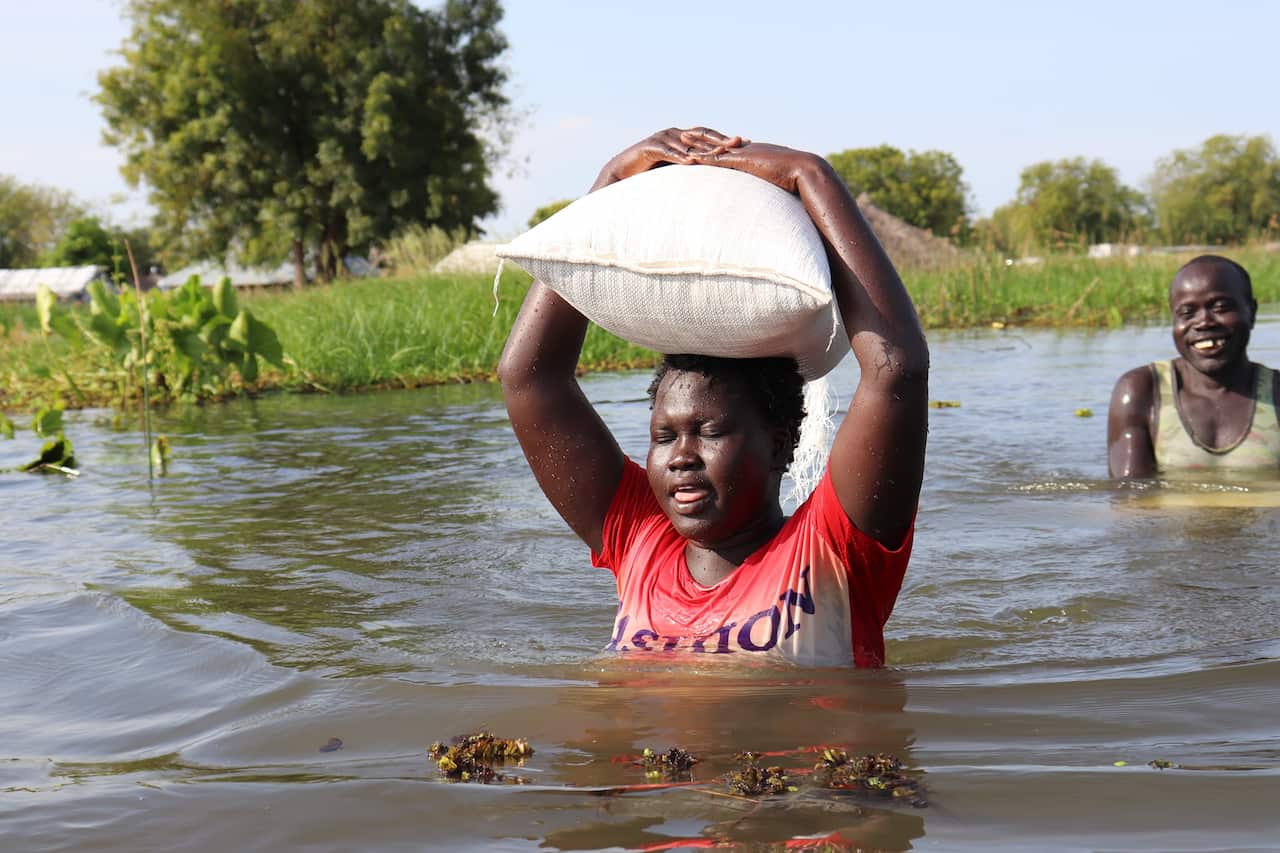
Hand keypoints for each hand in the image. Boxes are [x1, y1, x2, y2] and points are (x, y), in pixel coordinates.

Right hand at [591, 127, 748, 190]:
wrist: (623, 172)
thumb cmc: (650, 172)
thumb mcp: (675, 168)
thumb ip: (692, 166)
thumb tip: (713, 175)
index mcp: (681, 136)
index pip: (707, 135)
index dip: (724, 138)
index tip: (743, 143)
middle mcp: (674, 133)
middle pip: (701, 134)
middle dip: (720, 139)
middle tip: (737, 143)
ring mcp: (661, 137)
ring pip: (686, 142)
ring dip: (703, 148)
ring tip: (719, 154)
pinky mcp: (650, 146)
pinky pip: (667, 151)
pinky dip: (679, 156)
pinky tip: (691, 162)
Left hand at [687, 141, 820, 194]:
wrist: (805, 170)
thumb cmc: (798, 177)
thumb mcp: (781, 177)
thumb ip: (774, 180)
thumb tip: (776, 188)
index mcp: (754, 152)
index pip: (731, 145)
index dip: (717, 142)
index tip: (706, 138)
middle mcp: (747, 149)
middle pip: (718, 140)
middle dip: (701, 136)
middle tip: (684, 131)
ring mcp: (744, 153)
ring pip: (715, 146)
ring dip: (696, 142)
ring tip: (680, 137)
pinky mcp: (743, 161)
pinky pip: (718, 159)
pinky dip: (703, 157)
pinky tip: (690, 157)